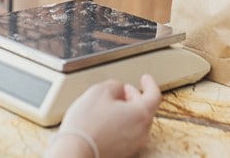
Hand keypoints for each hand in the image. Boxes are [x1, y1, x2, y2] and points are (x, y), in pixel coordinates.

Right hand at [47, 75, 161, 157]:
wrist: (75, 153)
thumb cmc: (87, 126)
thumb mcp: (99, 91)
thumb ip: (115, 85)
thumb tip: (118, 89)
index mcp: (141, 114)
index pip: (154, 95)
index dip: (150, 84)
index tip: (145, 79)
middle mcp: (142, 131)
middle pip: (144, 109)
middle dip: (134, 97)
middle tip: (124, 90)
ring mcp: (133, 145)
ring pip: (136, 123)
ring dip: (126, 111)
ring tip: (109, 106)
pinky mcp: (123, 153)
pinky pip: (127, 134)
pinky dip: (120, 125)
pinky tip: (105, 122)